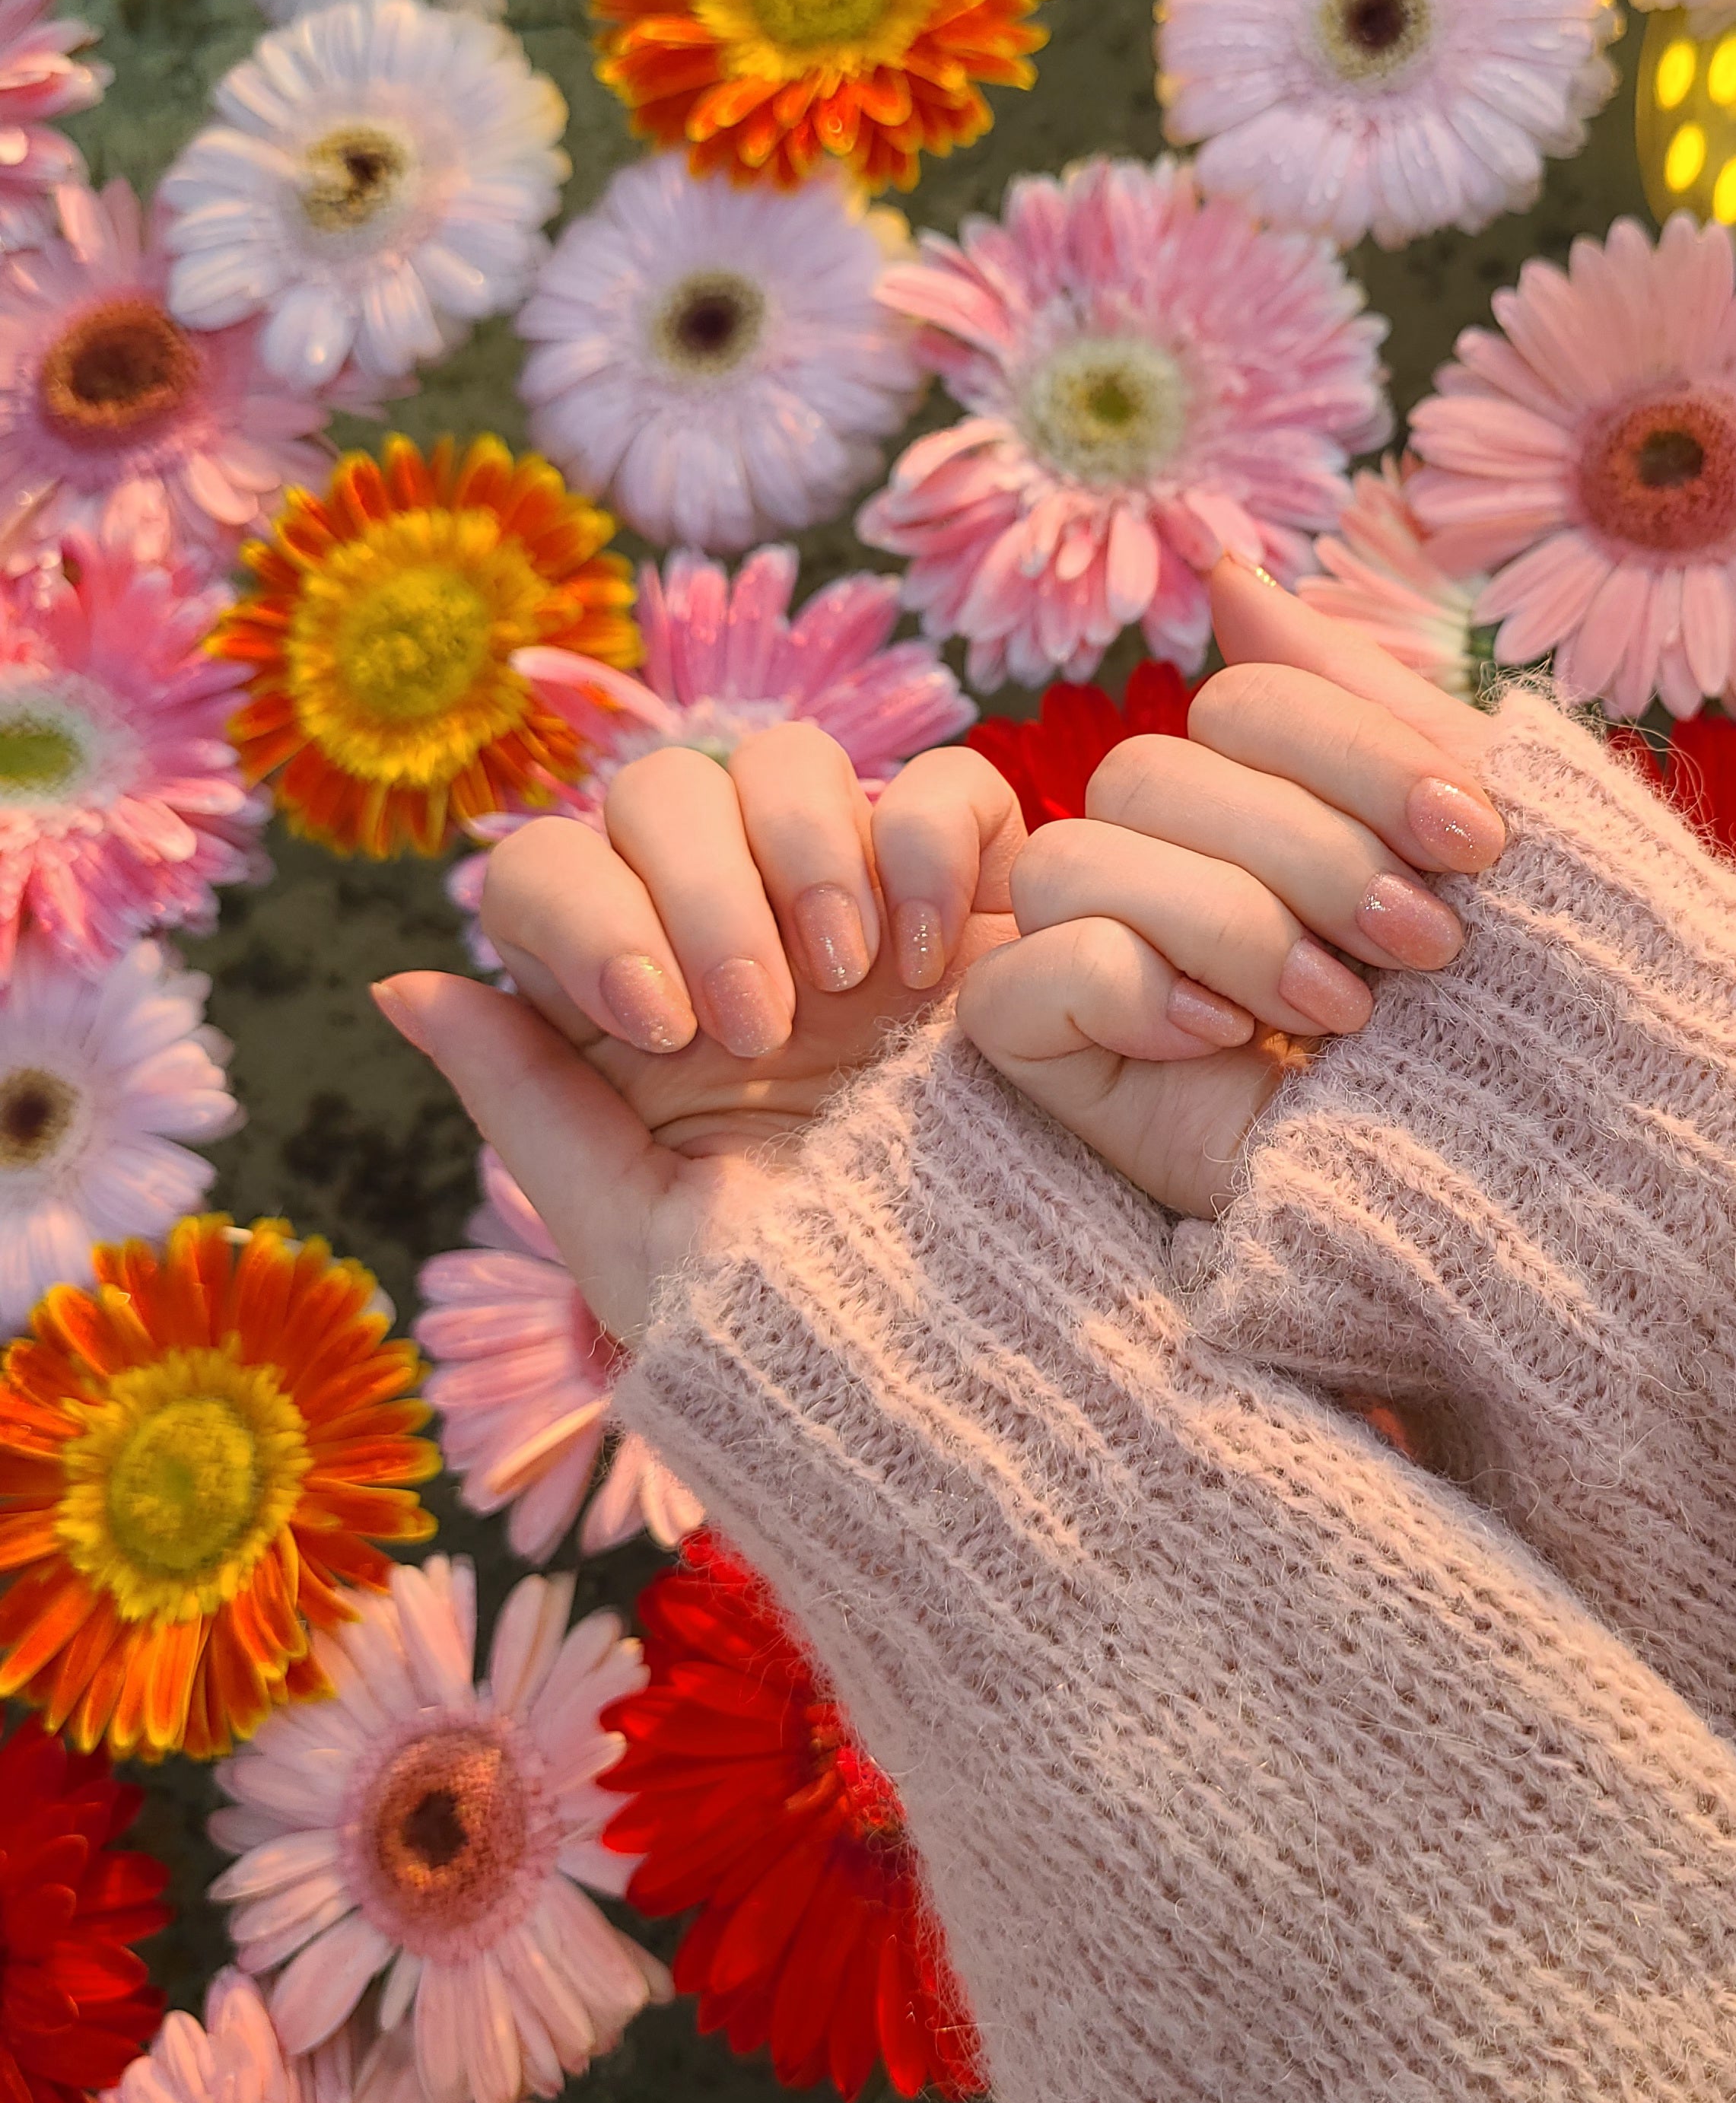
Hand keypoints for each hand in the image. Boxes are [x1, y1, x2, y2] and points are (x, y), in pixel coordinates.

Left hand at [372, 723, 1024, 1341]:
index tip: (659, 1024)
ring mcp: (847, 899)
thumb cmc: (784, 1313)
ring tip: (848, 984)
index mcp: (621, 996)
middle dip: (701, 894)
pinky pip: (946, 786)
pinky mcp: (967, 895)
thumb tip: (401, 982)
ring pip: (789, 759)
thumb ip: (522, 1098)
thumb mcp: (630, 1229)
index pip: (550, 866)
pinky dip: (931, 843)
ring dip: (806, 854)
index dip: (586, 911)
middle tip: (759, 1025)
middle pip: (663, 788)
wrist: (958, 1343)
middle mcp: (723, 922)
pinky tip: (928, 960)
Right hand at [958, 560, 1504, 1214]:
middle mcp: (1162, 869)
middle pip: (1149, 772)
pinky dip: (1130, 987)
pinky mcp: (1056, 1065)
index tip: (1481, 844)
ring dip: (1231, 925)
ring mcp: (1096, 963)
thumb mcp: (1458, 821)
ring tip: (1343, 1014)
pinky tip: (1228, 1041)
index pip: (1239, 701)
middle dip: (1309, 854)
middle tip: (1426, 947)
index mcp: (1258, 802)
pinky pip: (1020, 978)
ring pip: (1080, 858)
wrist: (1543, 1185)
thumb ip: (1344, 694)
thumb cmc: (1520, 1009)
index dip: (1353, 756)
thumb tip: (1228, 570)